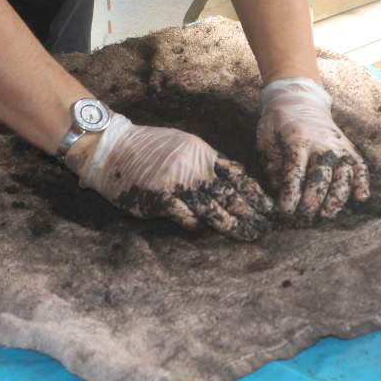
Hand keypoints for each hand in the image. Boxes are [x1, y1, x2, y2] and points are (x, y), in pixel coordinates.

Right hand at [70, 114, 272, 240]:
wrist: (111, 148)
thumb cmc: (147, 148)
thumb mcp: (182, 145)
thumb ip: (205, 163)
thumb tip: (230, 181)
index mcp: (202, 153)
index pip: (238, 175)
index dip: (255, 193)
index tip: (269, 207)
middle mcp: (194, 168)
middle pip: (230, 194)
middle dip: (251, 213)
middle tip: (266, 228)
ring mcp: (177, 184)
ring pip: (213, 209)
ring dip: (233, 225)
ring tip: (248, 235)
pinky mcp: (160, 199)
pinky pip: (186, 218)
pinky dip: (197, 226)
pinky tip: (206, 233)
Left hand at [257, 78, 369, 223]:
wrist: (301, 100)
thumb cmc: (278, 123)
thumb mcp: (265, 137)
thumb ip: (271, 163)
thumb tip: (279, 188)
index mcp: (298, 139)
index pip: (296, 171)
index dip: (291, 193)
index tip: (285, 210)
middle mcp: (323, 144)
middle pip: (322, 177)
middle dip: (313, 201)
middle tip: (303, 216)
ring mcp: (339, 147)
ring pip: (344, 177)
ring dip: (336, 199)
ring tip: (326, 215)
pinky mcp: (349, 150)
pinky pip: (361, 168)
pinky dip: (362, 183)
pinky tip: (360, 198)